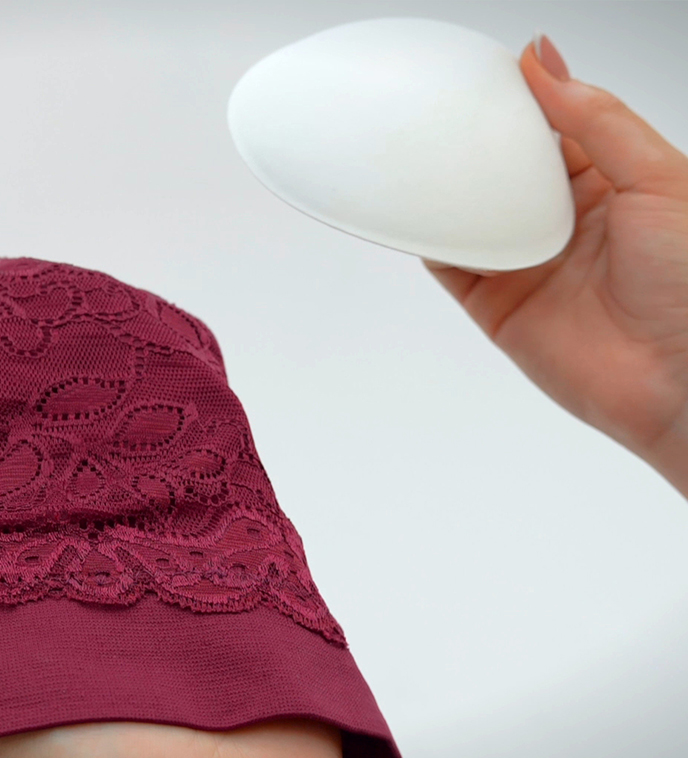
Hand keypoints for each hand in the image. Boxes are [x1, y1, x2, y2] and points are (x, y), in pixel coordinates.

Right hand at [423, 36, 687, 488]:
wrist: (670, 380)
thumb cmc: (686, 286)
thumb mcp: (657, 176)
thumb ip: (597, 119)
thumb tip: (543, 62)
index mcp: (606, 183)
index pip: (549, 130)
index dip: (517, 102)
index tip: (484, 76)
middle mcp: (560, 222)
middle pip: (501, 172)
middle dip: (472, 144)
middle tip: (439, 112)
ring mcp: (524, 264)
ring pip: (470, 215)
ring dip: (443, 189)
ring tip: (414, 154)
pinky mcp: (495, 304)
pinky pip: (451, 264)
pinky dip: (428, 240)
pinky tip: (411, 212)